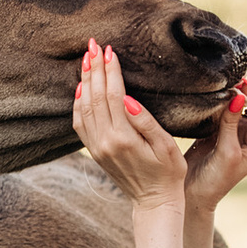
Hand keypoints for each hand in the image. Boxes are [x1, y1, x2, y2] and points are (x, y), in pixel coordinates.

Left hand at [72, 39, 190, 203]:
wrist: (154, 202)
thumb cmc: (168, 173)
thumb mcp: (166, 146)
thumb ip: (146, 122)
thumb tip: (127, 98)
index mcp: (124, 138)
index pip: (112, 95)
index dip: (110, 71)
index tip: (109, 50)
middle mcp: (105, 142)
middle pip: (94, 97)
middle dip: (94, 69)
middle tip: (93, 45)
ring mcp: (97, 148)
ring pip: (83, 108)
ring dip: (84, 82)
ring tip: (86, 60)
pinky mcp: (94, 151)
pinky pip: (79, 123)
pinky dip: (78, 103)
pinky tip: (81, 88)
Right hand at [183, 72, 246, 207]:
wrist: (194, 191)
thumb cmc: (214, 180)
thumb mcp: (226, 152)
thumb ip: (231, 123)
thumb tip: (238, 95)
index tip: (241, 89)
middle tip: (236, 82)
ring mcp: (242, 127)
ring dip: (242, 90)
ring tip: (227, 84)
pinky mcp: (225, 124)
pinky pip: (232, 102)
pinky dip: (227, 95)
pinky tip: (217, 92)